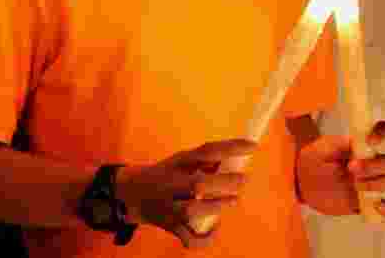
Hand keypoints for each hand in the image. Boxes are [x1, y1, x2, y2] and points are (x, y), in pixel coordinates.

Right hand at [117, 139, 255, 247]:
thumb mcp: (180, 162)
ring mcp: (168, 206)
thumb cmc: (165, 175)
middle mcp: (170, 183)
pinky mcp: (169, 226)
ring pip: (192, 211)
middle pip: (198, 184)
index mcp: (177, 163)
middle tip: (244, 180)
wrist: (131, 194)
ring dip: (216, 206)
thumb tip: (234, 161)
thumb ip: (204, 163)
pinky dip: (205, 237)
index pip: (205, 152)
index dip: (230, 148)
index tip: (253, 146)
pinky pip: (188, 236)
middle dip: (224, 183)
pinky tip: (215, 228)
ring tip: (233, 200)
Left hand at [296, 121, 384, 216]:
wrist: (305, 184)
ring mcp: (378, 182)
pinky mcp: (376, 203)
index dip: (383, 134)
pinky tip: (376, 205)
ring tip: (356, 185)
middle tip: (351, 168)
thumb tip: (355, 142)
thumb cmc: (314, 161)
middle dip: (376, 166)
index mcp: (364, 144)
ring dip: (379, 184)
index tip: (370, 141)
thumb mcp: (320, 148)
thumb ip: (337, 144)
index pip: (383, 132)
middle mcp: (376, 162)